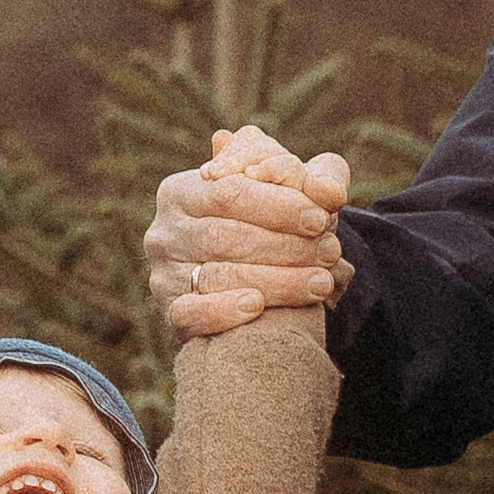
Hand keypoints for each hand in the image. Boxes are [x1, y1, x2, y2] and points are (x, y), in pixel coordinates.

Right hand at [145, 128, 351, 336]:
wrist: (261, 277)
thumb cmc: (278, 223)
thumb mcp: (295, 192)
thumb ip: (318, 179)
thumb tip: (330, 191)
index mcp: (182, 190)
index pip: (230, 193)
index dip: (278, 206)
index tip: (321, 218)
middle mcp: (164, 231)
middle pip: (225, 237)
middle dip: (284, 246)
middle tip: (329, 252)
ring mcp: (164, 274)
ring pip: (217, 276)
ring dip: (276, 281)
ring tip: (321, 282)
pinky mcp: (171, 314)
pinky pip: (189, 314)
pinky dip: (222, 311)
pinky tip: (256, 306)